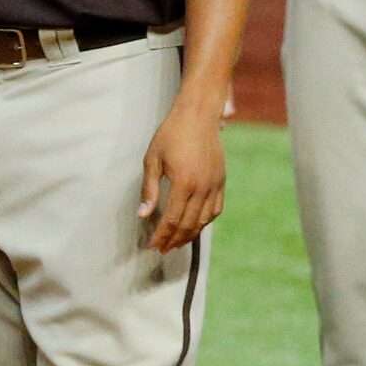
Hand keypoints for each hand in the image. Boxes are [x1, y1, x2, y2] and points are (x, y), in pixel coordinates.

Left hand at [138, 96, 225, 252]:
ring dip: (190, 235)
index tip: (152, 245)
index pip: (172, 220)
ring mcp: (215, 185)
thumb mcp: (152, 160)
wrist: (198, 116)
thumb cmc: (171, 135)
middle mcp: (203, 188)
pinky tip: (195, 227)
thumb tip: (143, 215)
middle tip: (162, 249)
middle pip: (188, 224)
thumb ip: (149, 190)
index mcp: (184, 183)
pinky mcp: (221, 181)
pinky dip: (205, 222)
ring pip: (204, 220)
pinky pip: (216, 209)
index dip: (161, 236)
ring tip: (177, 243)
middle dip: (174, 240)